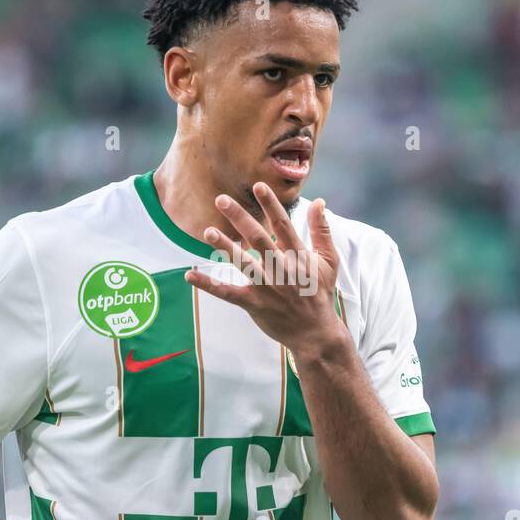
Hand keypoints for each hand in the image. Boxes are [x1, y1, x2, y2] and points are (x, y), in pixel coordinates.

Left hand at [185, 182, 346, 360]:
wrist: (316, 333)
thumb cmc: (320, 294)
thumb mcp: (329, 261)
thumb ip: (322, 230)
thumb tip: (319, 201)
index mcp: (299, 256)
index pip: (283, 225)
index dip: (271, 205)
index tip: (258, 186)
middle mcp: (283, 269)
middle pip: (259, 239)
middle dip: (240, 218)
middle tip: (221, 200)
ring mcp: (268, 288)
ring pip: (244, 264)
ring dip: (225, 247)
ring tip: (208, 231)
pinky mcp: (255, 305)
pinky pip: (229, 293)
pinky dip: (209, 285)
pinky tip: (191, 275)